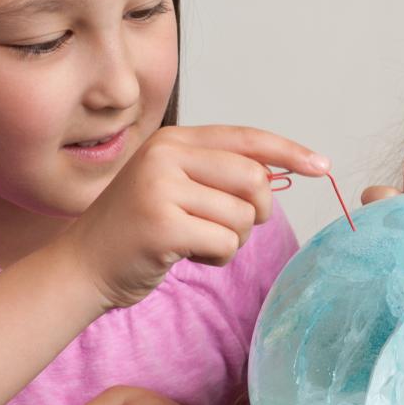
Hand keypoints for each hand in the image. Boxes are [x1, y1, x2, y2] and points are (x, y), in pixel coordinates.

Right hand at [58, 125, 327, 309]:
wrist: (82, 266)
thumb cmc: (137, 230)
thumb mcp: (173, 185)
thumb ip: (217, 173)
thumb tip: (277, 172)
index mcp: (172, 140)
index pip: (245, 138)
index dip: (288, 152)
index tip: (321, 166)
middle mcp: (165, 156)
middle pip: (253, 178)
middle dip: (257, 210)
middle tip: (230, 227)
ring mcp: (160, 189)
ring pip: (241, 216)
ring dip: (231, 240)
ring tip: (196, 242)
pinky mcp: (162, 225)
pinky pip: (225, 243)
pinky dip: (216, 257)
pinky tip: (187, 255)